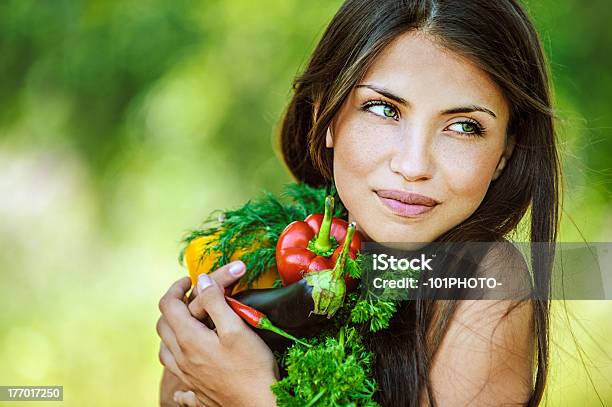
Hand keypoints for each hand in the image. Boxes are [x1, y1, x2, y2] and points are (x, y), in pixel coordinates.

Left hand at [157, 261, 278, 406]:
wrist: (258, 405)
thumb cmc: (251, 366)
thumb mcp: (236, 327)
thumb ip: (215, 302)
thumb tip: (201, 281)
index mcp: (189, 339)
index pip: (168, 305)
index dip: (176, 288)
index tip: (190, 280)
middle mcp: (182, 358)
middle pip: (163, 325)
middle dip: (173, 306)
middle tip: (190, 297)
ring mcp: (187, 376)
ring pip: (165, 349)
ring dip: (171, 331)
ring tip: (187, 323)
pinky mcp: (196, 391)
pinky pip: (177, 377)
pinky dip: (179, 365)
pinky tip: (189, 364)